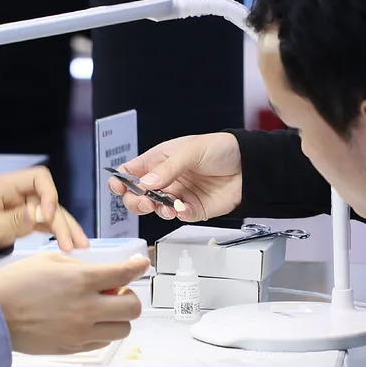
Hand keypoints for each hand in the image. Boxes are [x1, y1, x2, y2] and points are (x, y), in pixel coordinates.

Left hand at [0, 167, 88, 252]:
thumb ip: (12, 221)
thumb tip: (38, 215)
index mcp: (7, 186)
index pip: (38, 178)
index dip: (49, 193)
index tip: (48, 215)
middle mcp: (21, 193)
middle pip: (49, 200)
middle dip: (61, 220)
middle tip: (70, 244)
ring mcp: (26, 206)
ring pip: (53, 213)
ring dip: (66, 228)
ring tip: (81, 246)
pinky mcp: (28, 219)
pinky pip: (48, 223)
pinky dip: (60, 233)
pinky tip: (72, 244)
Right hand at [0, 254, 149, 353]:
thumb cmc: (15, 285)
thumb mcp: (49, 260)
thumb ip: (81, 267)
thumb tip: (101, 274)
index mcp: (81, 281)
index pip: (126, 274)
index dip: (138, 266)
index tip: (141, 264)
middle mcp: (86, 308)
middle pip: (133, 308)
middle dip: (130, 297)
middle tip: (118, 291)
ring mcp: (81, 331)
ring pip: (123, 330)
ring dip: (119, 317)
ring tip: (103, 309)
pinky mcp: (73, 348)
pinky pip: (103, 342)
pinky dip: (103, 332)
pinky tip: (89, 322)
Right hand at [109, 133, 242, 221]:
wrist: (248, 165)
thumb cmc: (219, 149)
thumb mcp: (190, 151)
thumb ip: (167, 168)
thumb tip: (146, 182)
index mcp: (158, 161)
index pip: (131, 172)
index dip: (120, 181)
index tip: (117, 187)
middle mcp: (165, 180)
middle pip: (138, 196)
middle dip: (136, 201)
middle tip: (146, 200)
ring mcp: (178, 196)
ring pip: (156, 209)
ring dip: (157, 209)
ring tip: (167, 205)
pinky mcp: (193, 209)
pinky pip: (179, 217)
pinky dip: (179, 215)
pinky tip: (183, 208)